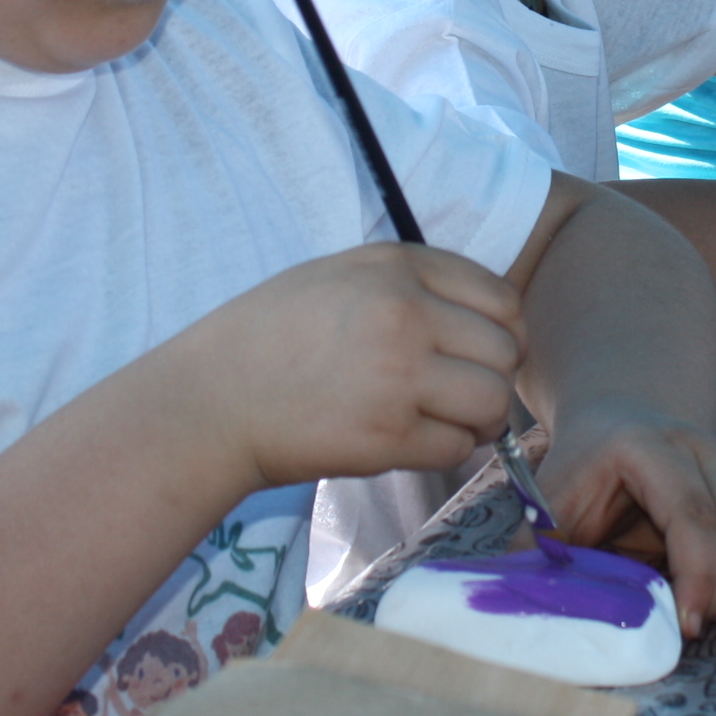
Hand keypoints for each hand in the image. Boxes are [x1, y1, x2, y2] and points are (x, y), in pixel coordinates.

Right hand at [174, 245, 523, 492]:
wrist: (210, 400)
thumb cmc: (271, 337)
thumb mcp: (341, 277)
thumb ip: (414, 286)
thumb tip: (489, 323)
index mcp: (397, 266)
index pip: (500, 298)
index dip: (502, 332)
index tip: (479, 353)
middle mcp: (404, 312)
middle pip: (506, 351)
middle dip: (492, 378)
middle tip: (459, 394)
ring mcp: (397, 374)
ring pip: (491, 401)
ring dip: (478, 420)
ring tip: (443, 421)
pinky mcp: (385, 435)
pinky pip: (457, 446)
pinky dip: (444, 450)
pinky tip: (410, 441)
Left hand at [539, 399, 715, 636]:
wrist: (614, 426)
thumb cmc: (578, 480)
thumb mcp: (546, 512)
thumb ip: (534, 559)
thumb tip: (520, 615)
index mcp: (644, 447)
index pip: (690, 514)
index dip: (696, 576)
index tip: (686, 625)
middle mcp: (701, 445)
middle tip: (684, 622)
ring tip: (706, 603)